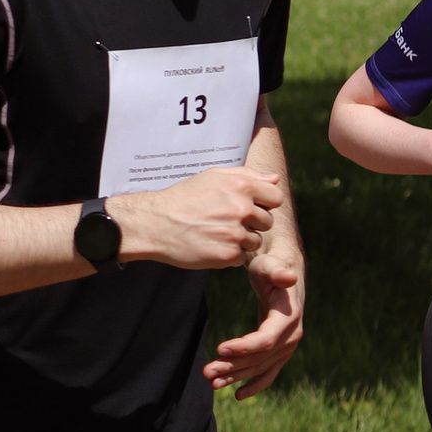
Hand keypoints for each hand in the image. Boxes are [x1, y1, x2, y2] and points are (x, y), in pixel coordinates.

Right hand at [112, 165, 284, 270]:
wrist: (155, 222)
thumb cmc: (184, 198)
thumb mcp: (212, 177)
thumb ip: (248, 175)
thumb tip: (275, 179)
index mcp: (241, 186)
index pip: (276, 198)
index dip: (263, 203)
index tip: (246, 205)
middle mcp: (241, 209)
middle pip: (267, 221)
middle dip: (251, 222)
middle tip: (223, 220)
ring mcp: (235, 233)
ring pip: (255, 241)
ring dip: (240, 239)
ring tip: (215, 232)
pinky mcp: (228, 255)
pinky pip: (241, 256)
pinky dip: (229, 253)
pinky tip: (210, 244)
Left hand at [207, 242, 302, 397]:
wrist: (282, 273)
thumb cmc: (271, 266)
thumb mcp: (270, 265)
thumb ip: (277, 271)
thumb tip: (288, 276)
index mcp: (289, 318)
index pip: (265, 339)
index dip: (244, 347)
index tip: (220, 349)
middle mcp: (291, 336)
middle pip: (259, 357)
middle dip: (233, 367)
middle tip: (206, 372)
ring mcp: (286, 346)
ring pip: (260, 367)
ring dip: (236, 377)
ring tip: (212, 382)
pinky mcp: (279, 350)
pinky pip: (267, 372)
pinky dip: (253, 384)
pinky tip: (236, 394)